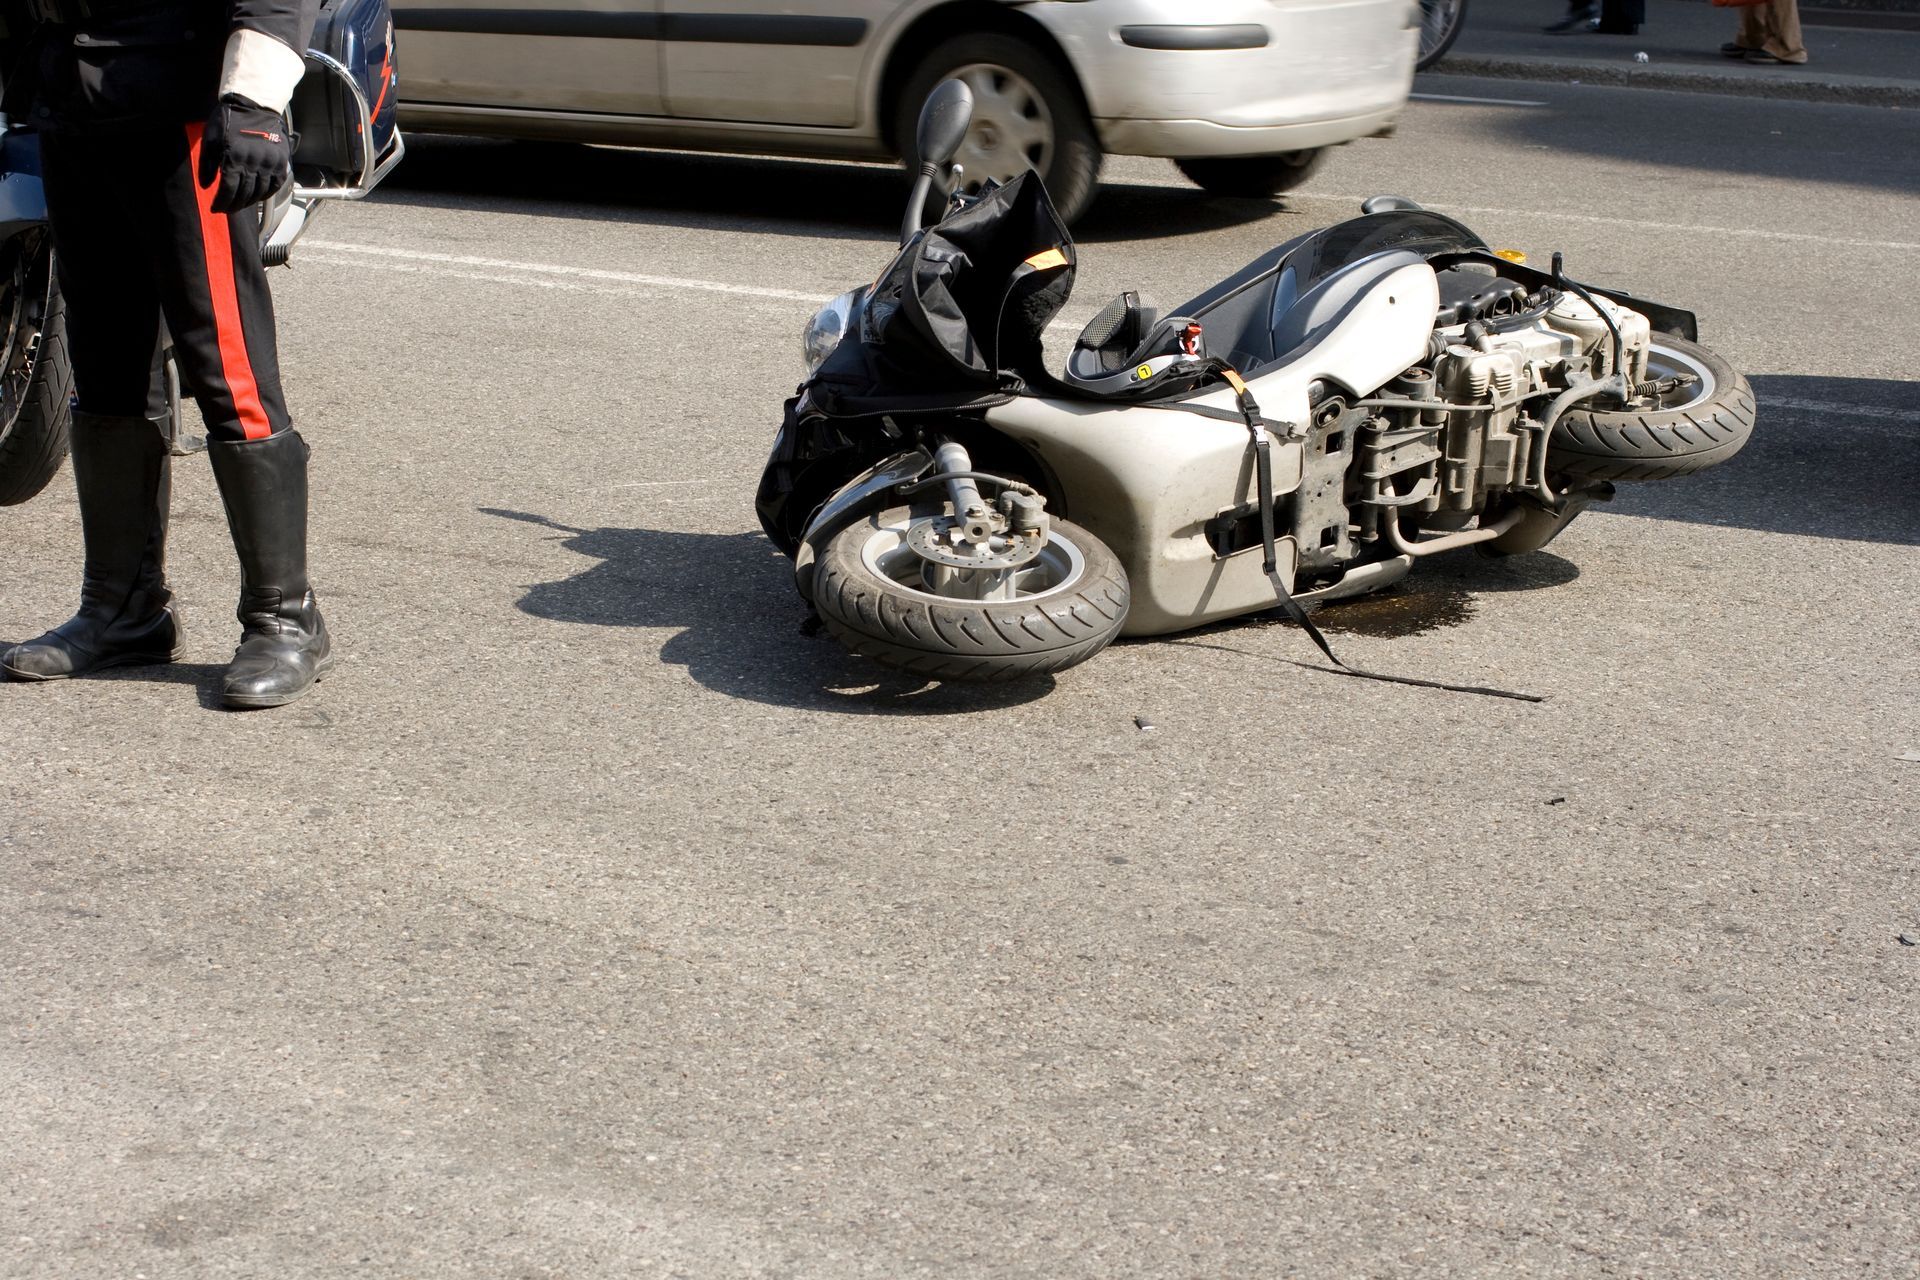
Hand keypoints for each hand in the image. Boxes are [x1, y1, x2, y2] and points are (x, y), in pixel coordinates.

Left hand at [200, 94, 293, 212]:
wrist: (255, 105)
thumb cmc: (229, 119)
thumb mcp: (211, 138)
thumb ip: (206, 163)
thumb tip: (206, 185)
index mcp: (235, 157)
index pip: (228, 189)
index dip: (221, 202)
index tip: (215, 208)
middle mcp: (254, 163)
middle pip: (244, 194)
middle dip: (233, 205)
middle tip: (226, 209)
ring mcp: (270, 163)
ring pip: (260, 192)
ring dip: (249, 202)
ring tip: (240, 204)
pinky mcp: (281, 162)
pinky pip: (274, 186)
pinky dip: (265, 194)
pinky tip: (257, 196)